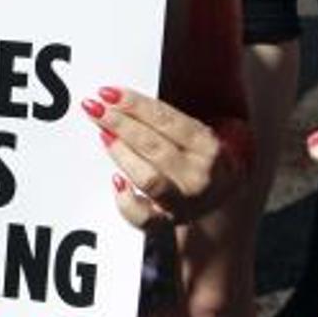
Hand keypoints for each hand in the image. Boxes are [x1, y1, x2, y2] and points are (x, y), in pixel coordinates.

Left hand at [81, 87, 244, 227]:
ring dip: (121, 154)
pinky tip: (116, 182)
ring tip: (103, 134)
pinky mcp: (166, 224)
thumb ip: (167, 120)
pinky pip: (142, 218)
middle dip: (120, 123)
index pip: (167, 120)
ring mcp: (183, 202)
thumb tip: (122, 100)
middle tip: (95, 108)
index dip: (135, 104)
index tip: (109, 93)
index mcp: (207, 147)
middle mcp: (198, 175)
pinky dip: (125, 201)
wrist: (222, 199)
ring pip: (148, 178)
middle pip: (154, 146)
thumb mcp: (196, 135)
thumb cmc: (198, 159)